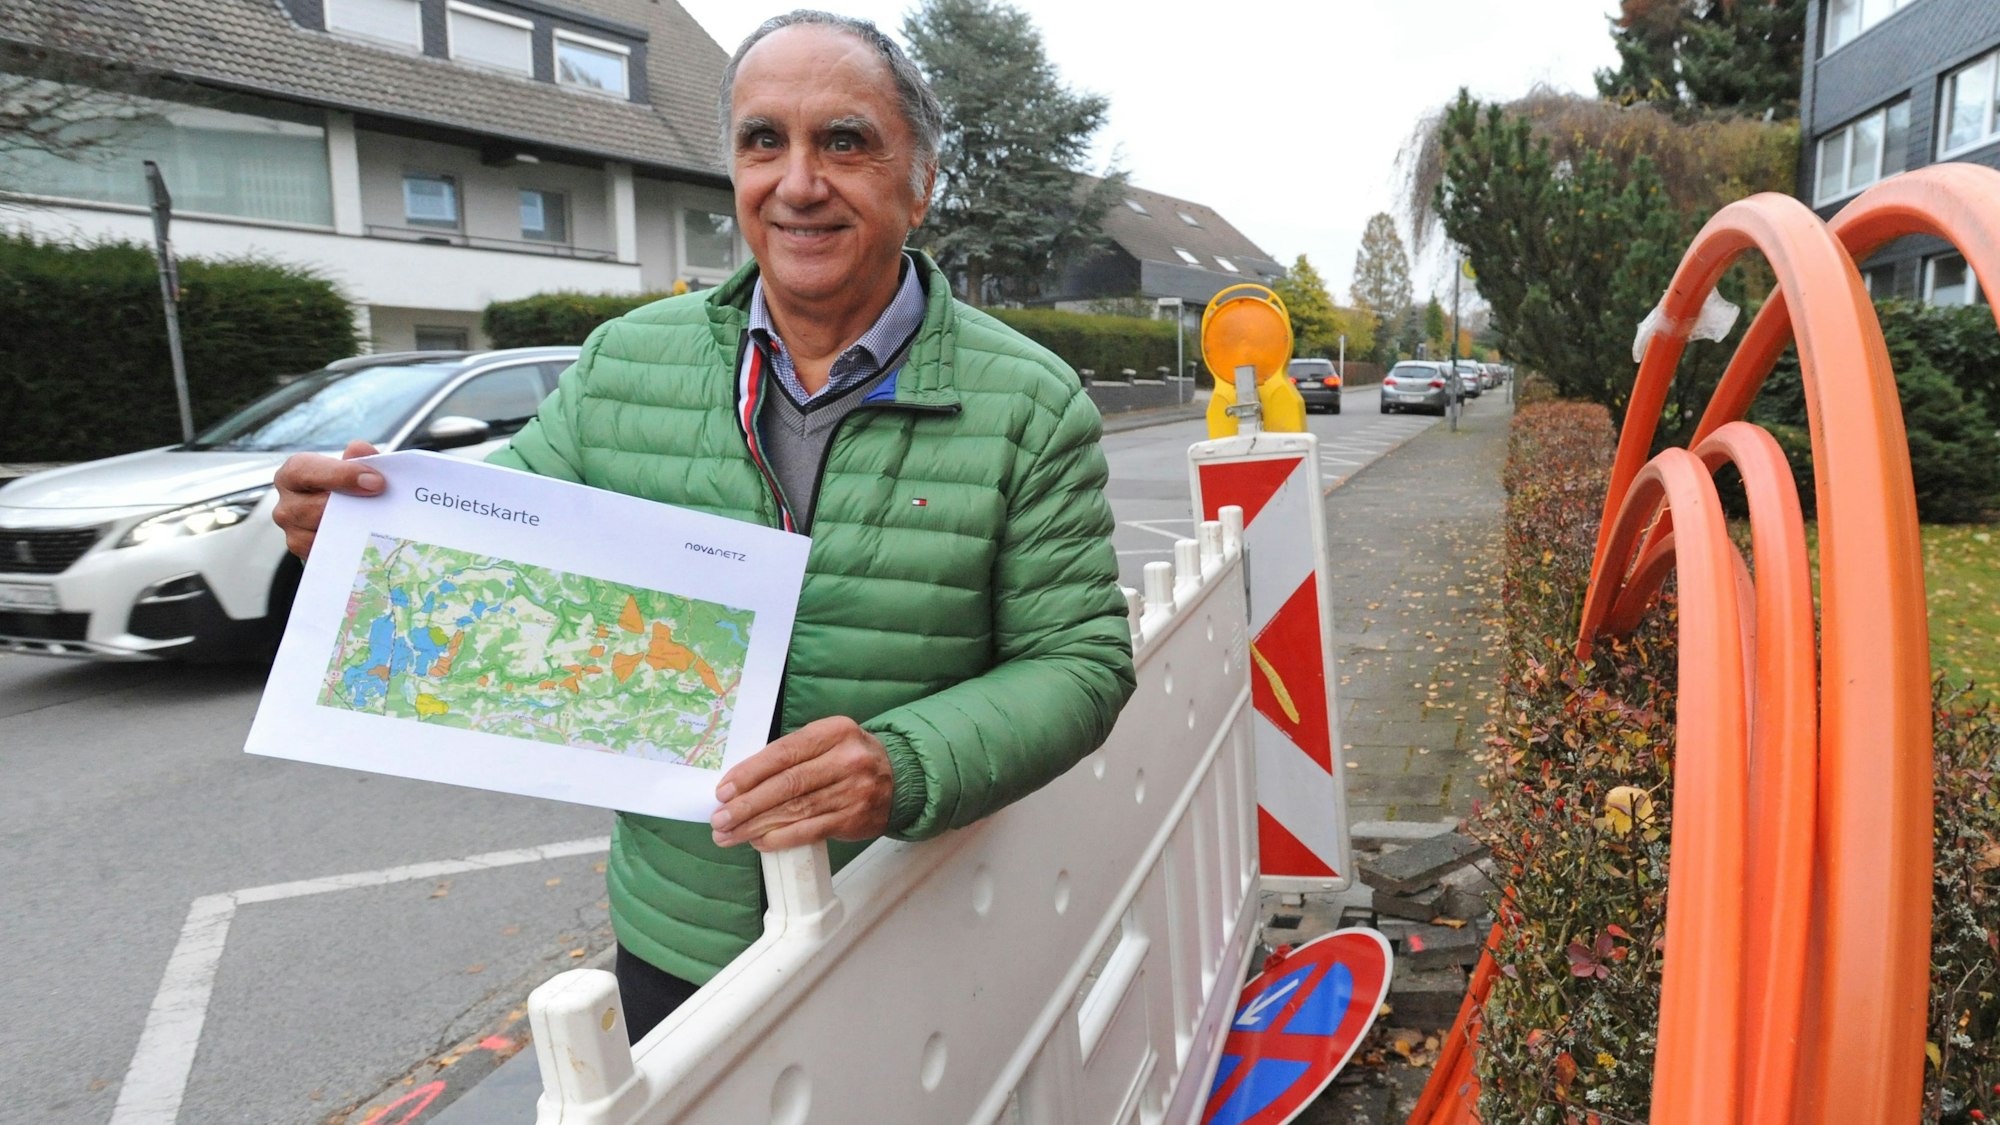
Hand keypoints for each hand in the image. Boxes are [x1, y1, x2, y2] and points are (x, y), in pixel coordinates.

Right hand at [271, 440, 383, 558]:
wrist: (340, 512)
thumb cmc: (344, 484)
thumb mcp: (351, 466)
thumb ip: (358, 457)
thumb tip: (360, 450)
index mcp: (294, 473)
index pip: (306, 470)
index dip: (341, 475)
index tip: (376, 482)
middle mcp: (287, 502)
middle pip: (312, 508)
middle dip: (350, 507)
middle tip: (382, 505)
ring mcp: (292, 529)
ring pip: (319, 532)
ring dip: (351, 529)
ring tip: (377, 522)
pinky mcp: (303, 550)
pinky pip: (325, 552)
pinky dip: (348, 546)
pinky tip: (369, 540)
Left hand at [710, 716, 894, 851]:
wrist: (901, 778)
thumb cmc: (850, 759)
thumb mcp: (828, 741)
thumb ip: (793, 755)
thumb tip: (742, 783)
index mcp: (834, 732)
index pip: (783, 753)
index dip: (749, 773)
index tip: (724, 790)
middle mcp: (846, 760)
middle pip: (786, 785)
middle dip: (747, 804)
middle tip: (719, 818)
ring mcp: (852, 791)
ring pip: (794, 811)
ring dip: (756, 825)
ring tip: (729, 835)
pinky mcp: (853, 819)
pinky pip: (809, 831)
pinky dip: (780, 838)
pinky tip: (759, 841)